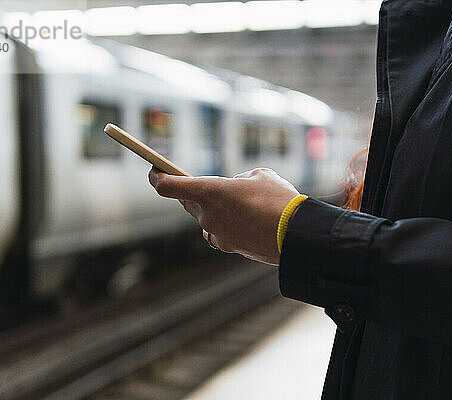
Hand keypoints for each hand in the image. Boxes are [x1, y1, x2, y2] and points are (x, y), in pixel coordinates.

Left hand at [148, 167, 299, 264]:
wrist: (296, 235)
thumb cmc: (278, 199)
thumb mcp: (259, 175)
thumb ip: (239, 180)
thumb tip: (234, 189)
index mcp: (209, 191)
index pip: (167, 186)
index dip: (157, 177)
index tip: (155, 171)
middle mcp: (206, 215)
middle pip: (187, 202)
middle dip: (193, 192)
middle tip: (203, 185)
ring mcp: (216, 234)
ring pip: (205, 219)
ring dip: (213, 211)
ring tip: (235, 203)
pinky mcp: (228, 247)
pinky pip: (219, 233)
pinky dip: (227, 225)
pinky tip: (246, 221)